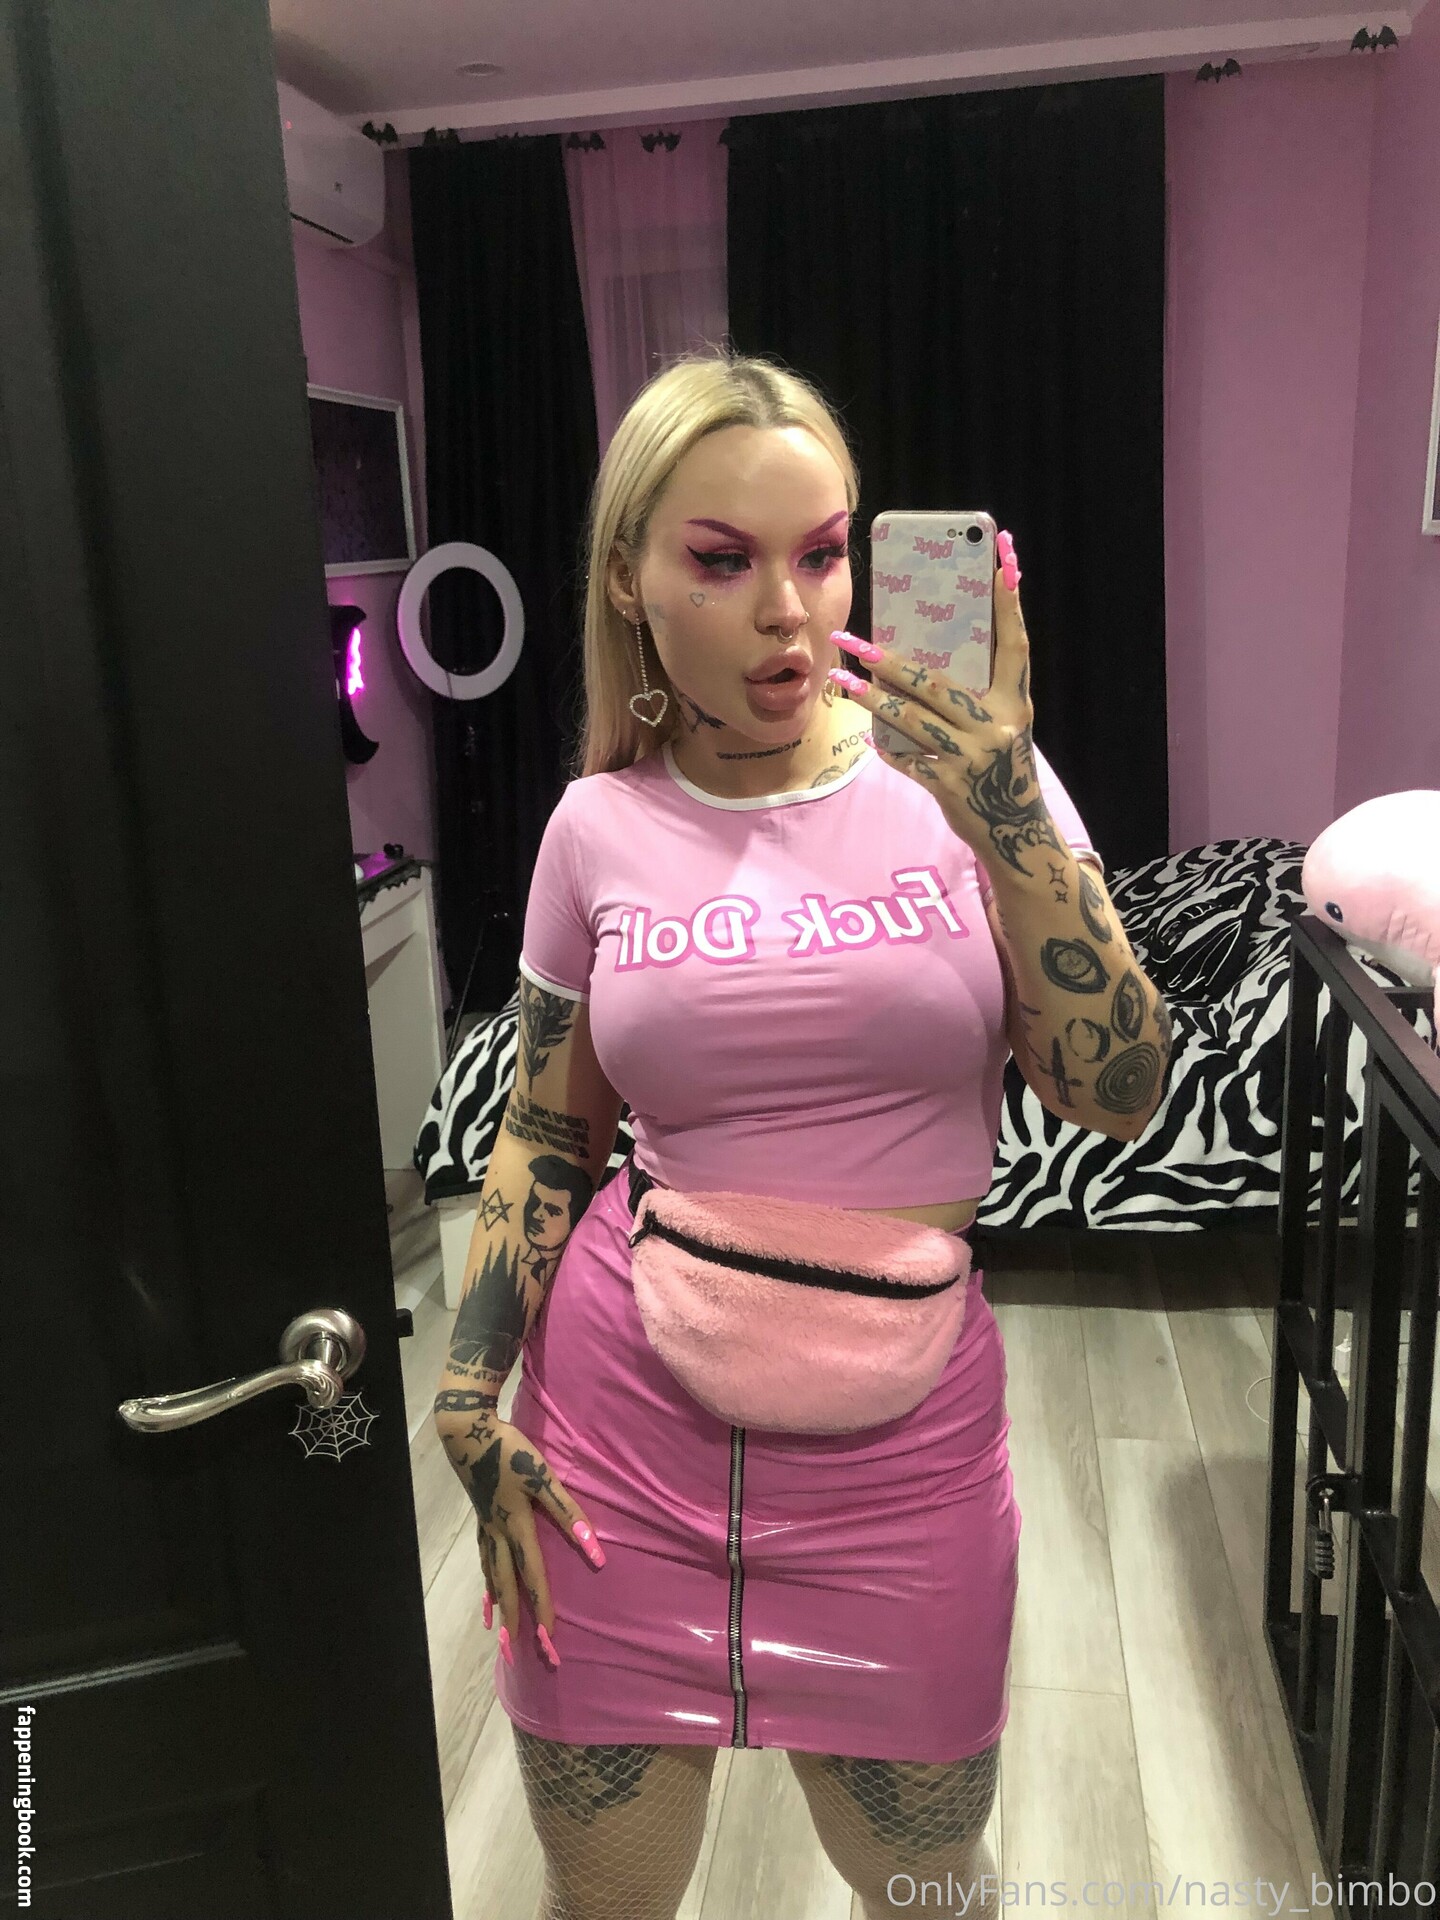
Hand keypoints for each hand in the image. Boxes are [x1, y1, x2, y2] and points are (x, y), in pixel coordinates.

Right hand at [440, 1412, 604, 1671]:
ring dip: (499, 1606)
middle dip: (515, 1622)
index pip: (533, 1578)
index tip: (548, 1640)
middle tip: (517, 1655)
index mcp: (516, 1528)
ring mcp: (486, 1528)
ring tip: (501, 1633)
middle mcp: (498, 1536)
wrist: (468, 1432)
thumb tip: (595, 1549)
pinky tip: (486, 1591)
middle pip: (507, 1587)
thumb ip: (568, 1513)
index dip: (541, 1609)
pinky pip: (484, 1560)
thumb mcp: (543, 1478)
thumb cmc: (510, 1453)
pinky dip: (486, 1581)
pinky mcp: (481, 1518)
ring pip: (492, 1577)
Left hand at [829, 529, 1053, 867]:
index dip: (1010, 604)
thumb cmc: (1002, 769)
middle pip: (936, 684)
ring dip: (872, 699)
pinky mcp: (950, 787)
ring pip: (911, 720)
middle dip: (891, 662)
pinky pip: (908, 759)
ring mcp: (973, 759)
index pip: (1015, 645)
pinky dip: (888, 748)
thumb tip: (927, 656)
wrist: (1016, 832)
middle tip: (855, 641)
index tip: (1004, 560)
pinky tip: (869, 735)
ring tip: (841, 681)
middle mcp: (999, 727)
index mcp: (1017, 704)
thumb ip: (980, 695)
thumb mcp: (1005, 726)